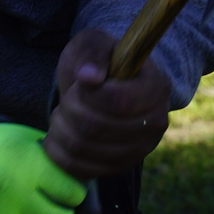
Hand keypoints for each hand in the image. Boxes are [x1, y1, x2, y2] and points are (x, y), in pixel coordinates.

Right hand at [0, 124, 84, 213]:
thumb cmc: (2, 149)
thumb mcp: (33, 144)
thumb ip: (64, 170)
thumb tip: (93, 209)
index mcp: (24, 162)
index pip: (72, 192)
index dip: (74, 192)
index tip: (67, 188)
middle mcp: (8, 190)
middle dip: (63, 213)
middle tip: (54, 205)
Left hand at [44, 28, 171, 179]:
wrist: (106, 87)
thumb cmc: (101, 62)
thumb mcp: (94, 44)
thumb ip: (92, 54)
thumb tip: (89, 76)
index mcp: (155, 87)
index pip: (117, 101)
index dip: (88, 94)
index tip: (82, 81)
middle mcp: (155, 123)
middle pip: (96, 126)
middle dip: (69, 109)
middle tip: (67, 98)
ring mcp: (139, 150)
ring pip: (84, 148)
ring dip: (60, 129)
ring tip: (62, 114)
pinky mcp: (120, 167)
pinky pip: (81, 169)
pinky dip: (59, 152)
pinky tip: (57, 136)